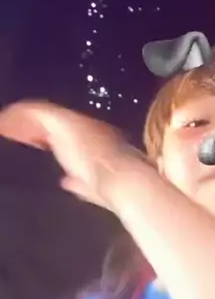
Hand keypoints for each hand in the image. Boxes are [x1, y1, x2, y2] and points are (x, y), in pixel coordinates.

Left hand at [0, 100, 141, 207]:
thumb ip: (78, 183)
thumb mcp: (92, 187)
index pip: (64, 135)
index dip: (46, 138)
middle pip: (51, 123)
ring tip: (3, 126)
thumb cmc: (110, 187)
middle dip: (31, 128)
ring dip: (21, 121)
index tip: (34, 143)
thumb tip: (66, 182)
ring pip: (41, 115)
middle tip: (10, 132)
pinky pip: (34, 111)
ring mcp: (73, 121)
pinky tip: (3, 122)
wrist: (118, 178)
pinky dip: (18, 115)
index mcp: (93, 142)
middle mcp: (84, 127)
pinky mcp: (62, 118)